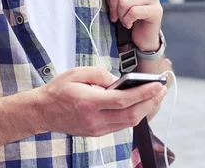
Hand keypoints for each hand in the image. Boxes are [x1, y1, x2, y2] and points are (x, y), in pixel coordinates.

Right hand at [38, 67, 166, 136]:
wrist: (42, 112)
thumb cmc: (58, 91)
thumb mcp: (76, 73)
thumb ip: (99, 74)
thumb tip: (117, 81)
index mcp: (89, 103)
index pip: (123, 101)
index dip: (144, 93)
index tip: (157, 85)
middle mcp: (94, 119)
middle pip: (131, 115)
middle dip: (150, 102)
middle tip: (162, 89)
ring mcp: (96, 129)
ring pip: (128, 123)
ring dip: (145, 109)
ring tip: (154, 96)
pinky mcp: (97, 132)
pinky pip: (121, 125)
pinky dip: (133, 114)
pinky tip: (139, 104)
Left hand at [99, 0, 162, 51]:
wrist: (144, 36)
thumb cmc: (129, 14)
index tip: (110, 5)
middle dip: (113, 7)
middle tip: (115, 16)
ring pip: (125, 3)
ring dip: (120, 15)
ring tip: (124, 20)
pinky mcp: (157, 10)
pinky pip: (133, 12)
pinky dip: (127, 21)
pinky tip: (129, 24)